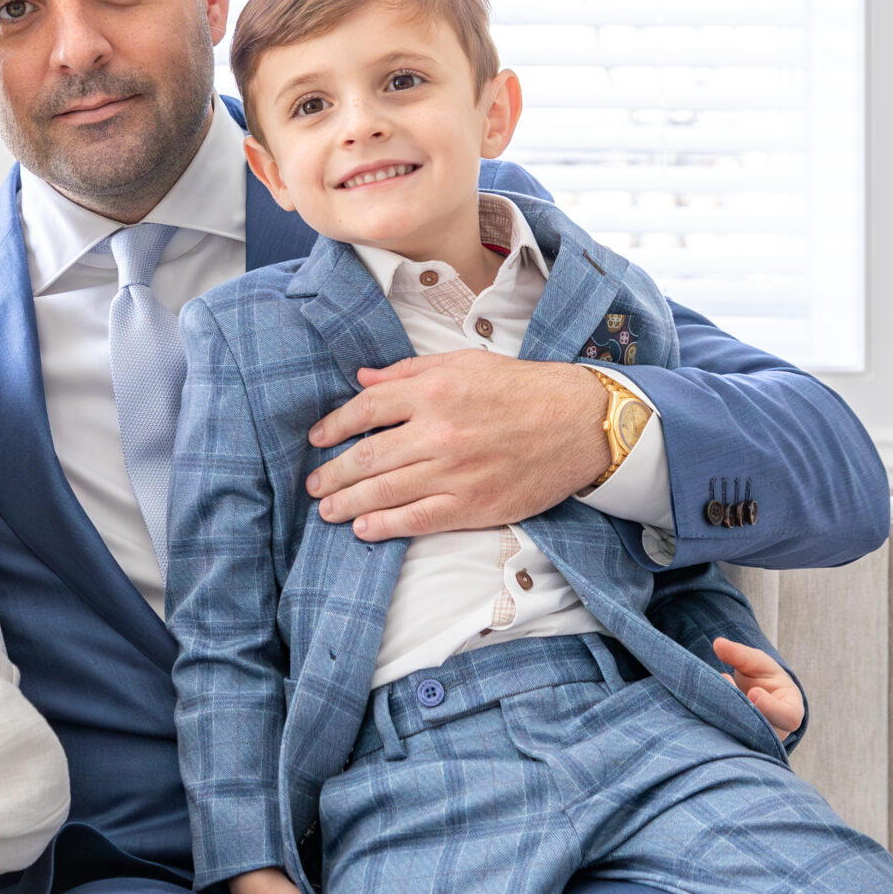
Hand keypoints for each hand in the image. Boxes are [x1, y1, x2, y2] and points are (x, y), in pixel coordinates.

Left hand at [306, 354, 607, 541]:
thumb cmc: (521, 389)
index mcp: (433, 391)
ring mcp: (454, 472)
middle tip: (313, 484)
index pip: (366, 409)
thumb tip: (363, 379)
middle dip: (332, 474)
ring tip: (326, 510)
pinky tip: (363, 529)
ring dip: (348, 503)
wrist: (579, 423)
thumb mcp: (464, 364)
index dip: (334, 426)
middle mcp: (438, 432)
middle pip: (368, 456)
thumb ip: (409, 371)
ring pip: (385, 491)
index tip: (317, 439)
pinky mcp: (473, 504)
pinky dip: (385, 526)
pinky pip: (418, 519)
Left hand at [714, 637, 803, 739]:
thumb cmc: (764, 678)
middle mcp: (777, 732)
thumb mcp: (756, 663)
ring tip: (712, 697)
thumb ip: (740, 655)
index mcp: (791, 710)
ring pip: (742, 738)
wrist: (757, 695)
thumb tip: (718, 644)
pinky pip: (726, 741)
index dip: (771, 707)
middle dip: (742, 713)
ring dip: (725, 720)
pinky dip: (714, 727)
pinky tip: (703, 710)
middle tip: (724, 691)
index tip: (753, 692)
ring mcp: (758, 742)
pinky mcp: (739, 746)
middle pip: (762, 731)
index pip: (788, 716)